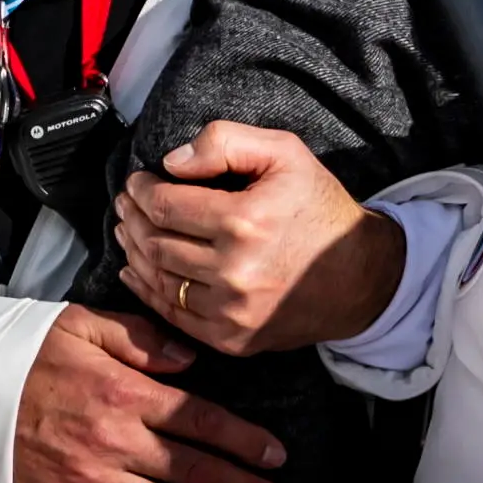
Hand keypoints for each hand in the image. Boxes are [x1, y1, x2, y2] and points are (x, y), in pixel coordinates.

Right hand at [13, 303, 291, 482]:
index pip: (198, 421)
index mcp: (123, 392)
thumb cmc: (27, 356)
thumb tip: (190, 357)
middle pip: (192, 473)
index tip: (276, 455)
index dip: (242, 441)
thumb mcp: (83, 325)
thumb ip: (142, 338)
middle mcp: (114, 442)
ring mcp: (94, 481)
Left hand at [115, 120, 406, 356]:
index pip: (168, 205)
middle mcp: (233, 271)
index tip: (135, 181)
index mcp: (244, 221)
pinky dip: (148, 292)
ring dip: (135, 253)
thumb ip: (226, 142)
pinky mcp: (230, 340)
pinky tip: (135, 271)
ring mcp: (230, 313)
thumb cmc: (318, 207)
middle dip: (134, 219)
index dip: (143, 191)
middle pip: (158, 243)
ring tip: (127, 231)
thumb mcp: (285, 152)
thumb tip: (172, 162)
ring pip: (160, 280)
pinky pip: (174, 315)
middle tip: (125, 203)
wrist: (357, 275)